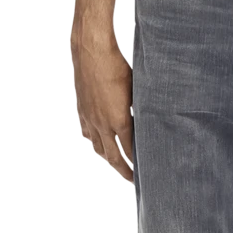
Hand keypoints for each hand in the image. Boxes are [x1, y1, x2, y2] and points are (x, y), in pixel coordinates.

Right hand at [73, 38, 134, 183]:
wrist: (92, 54)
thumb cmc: (118, 68)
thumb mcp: (137, 89)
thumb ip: (141, 108)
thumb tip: (150, 119)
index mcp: (119, 121)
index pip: (129, 150)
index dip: (136, 164)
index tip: (144, 172)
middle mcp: (103, 124)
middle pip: (113, 156)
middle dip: (123, 170)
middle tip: (133, 179)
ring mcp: (90, 119)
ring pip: (98, 147)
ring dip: (108, 158)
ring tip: (116, 163)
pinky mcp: (83, 111)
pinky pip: (88, 134)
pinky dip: (95, 142)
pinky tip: (99, 142)